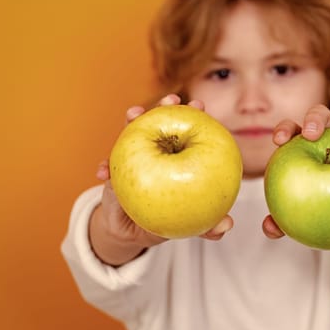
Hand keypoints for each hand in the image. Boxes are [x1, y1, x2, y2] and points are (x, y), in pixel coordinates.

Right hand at [91, 94, 233, 263]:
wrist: (133, 230)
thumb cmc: (167, 219)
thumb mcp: (188, 225)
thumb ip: (207, 226)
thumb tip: (226, 226)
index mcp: (179, 158)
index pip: (189, 132)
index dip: (195, 116)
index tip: (200, 105)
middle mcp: (157, 152)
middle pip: (161, 124)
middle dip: (165, 107)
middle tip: (170, 99)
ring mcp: (134, 157)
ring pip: (131, 134)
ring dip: (130, 122)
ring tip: (132, 114)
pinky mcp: (114, 170)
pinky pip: (107, 166)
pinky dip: (105, 167)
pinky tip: (103, 172)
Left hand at [262, 105, 329, 239]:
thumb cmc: (320, 205)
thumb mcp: (304, 213)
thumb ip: (284, 219)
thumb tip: (269, 229)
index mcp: (304, 145)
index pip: (291, 129)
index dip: (284, 130)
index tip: (279, 141)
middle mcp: (328, 134)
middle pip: (320, 115)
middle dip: (315, 119)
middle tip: (312, 134)